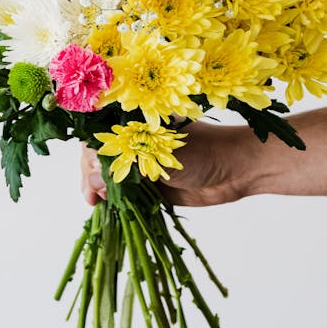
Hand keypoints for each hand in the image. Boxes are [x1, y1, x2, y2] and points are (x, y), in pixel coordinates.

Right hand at [80, 120, 262, 207]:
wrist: (236, 170)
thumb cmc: (204, 150)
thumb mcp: (161, 154)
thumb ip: (128, 163)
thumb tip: (94, 180)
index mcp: (136, 121)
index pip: (100, 132)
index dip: (90, 151)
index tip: (91, 170)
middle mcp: (135, 139)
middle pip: (99, 154)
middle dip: (92, 173)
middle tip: (95, 192)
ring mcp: (141, 162)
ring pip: (108, 175)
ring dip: (97, 188)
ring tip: (96, 201)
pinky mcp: (148, 184)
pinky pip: (123, 192)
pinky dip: (112, 200)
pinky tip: (102, 206)